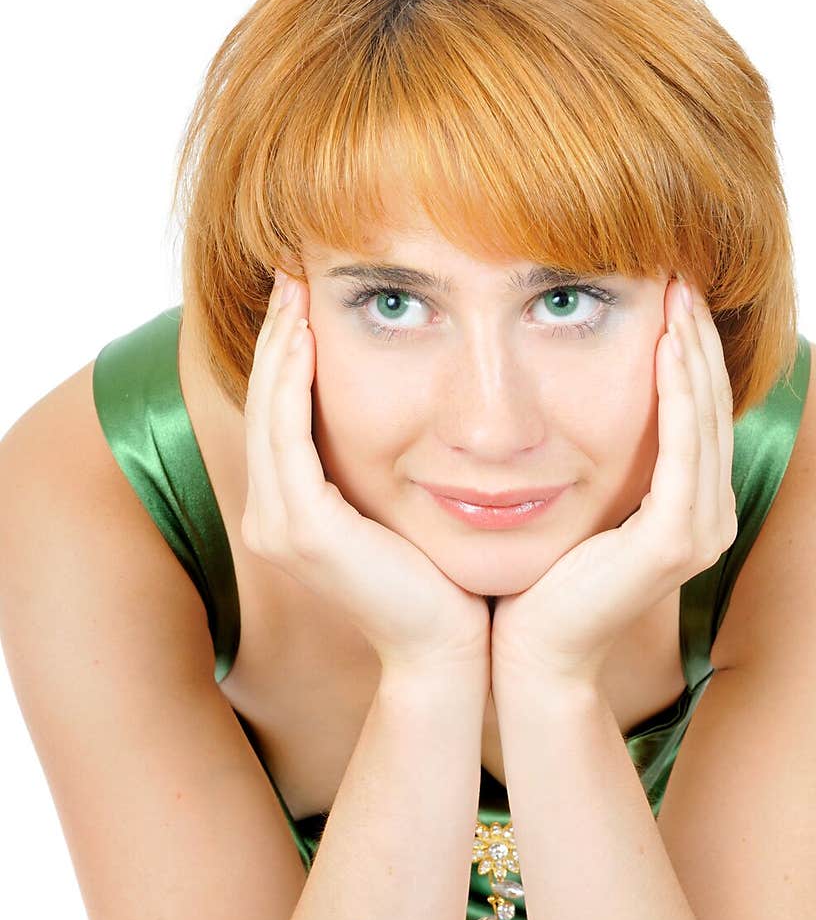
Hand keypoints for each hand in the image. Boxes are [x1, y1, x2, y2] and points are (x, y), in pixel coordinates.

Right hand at [242, 269, 490, 678]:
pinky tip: (308, 336)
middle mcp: (271, 517)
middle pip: (264, 402)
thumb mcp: (402, 508)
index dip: (285, 351)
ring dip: (280, 345)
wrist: (447, 649)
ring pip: (269, 411)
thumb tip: (409, 407)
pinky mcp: (303, 528)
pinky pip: (289, 436)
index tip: (303, 292)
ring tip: (294, 288)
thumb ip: (383, 463)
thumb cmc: (440, 581)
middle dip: (276, 333)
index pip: (279, 414)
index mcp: (291, 511)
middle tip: (290, 271)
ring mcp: (279, 525)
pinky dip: (293, 382)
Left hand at [490, 277, 737, 687]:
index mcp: (686, 507)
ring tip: (678, 294)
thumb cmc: (538, 577)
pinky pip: (681, 451)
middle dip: (696, 337)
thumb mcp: (573, 500)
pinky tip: (665, 348)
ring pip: (702, 420)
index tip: (668, 292)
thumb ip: (594, 455)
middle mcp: (706, 517)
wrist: (527, 650)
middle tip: (681, 274)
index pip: (695, 412)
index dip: (688, 351)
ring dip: (691, 353)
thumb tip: (569, 394)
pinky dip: (675, 396)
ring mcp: (698, 532)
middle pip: (708, 407)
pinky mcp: (674, 541)